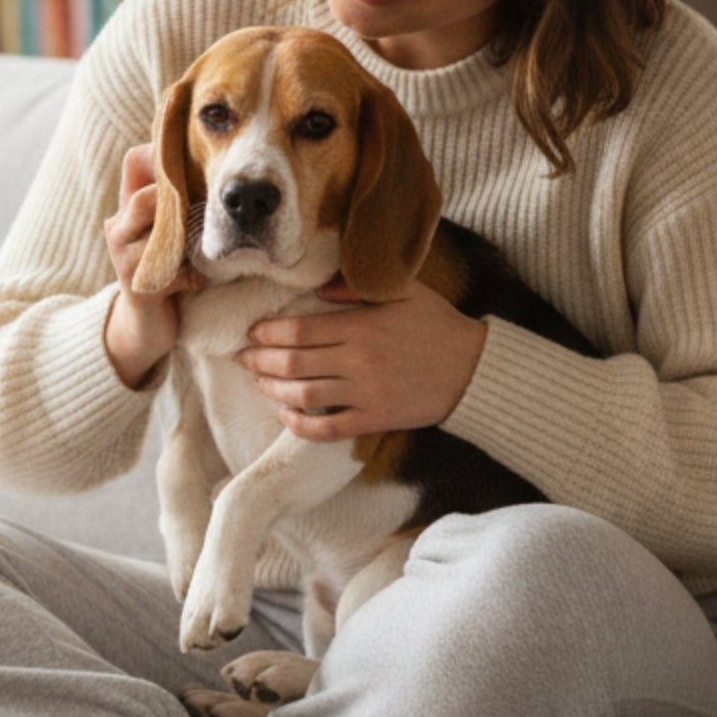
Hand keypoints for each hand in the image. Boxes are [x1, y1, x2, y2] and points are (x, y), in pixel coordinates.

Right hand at [103, 143, 202, 387]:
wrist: (145, 326)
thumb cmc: (166, 272)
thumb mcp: (170, 232)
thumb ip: (178, 203)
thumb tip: (213, 164)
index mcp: (126, 208)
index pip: (135, 161)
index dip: (163, 154)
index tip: (197, 158)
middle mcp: (118, 227)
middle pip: (147, 195)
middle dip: (185, 201)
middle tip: (213, 208)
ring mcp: (123, 256)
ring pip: (159, 227)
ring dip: (189, 236)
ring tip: (206, 245)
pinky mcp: (137, 285)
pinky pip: (173, 271)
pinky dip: (193, 275)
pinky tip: (199, 282)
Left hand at [237, 275, 486, 441]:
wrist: (473, 369)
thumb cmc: (437, 324)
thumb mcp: (403, 292)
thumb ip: (357, 289)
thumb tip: (317, 290)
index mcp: (360, 326)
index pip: (299, 330)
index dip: (268, 333)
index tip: (252, 333)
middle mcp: (357, 360)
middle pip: (293, 363)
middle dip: (260, 360)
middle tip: (243, 358)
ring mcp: (365, 393)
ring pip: (304, 394)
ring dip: (273, 389)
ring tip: (259, 382)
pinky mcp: (375, 419)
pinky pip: (328, 428)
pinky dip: (301, 425)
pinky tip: (286, 416)